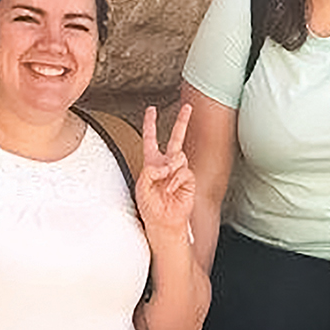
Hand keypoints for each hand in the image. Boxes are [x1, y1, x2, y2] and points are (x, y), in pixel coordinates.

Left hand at [134, 102, 194, 238]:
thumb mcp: (141, 185)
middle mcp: (167, 164)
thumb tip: (167, 165)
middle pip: (176, 137)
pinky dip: (175, 180)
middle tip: (188, 107)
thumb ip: (150, 170)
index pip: (151, 138)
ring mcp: (179, 171)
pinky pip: (183, 171)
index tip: (151, 109)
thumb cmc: (150, 206)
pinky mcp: (188, 180)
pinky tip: (171, 190)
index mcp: (152, 162)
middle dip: (182, 121)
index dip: (150, 123)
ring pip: (178, 156)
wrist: (163, 221)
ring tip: (165, 184)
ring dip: (170, 168)